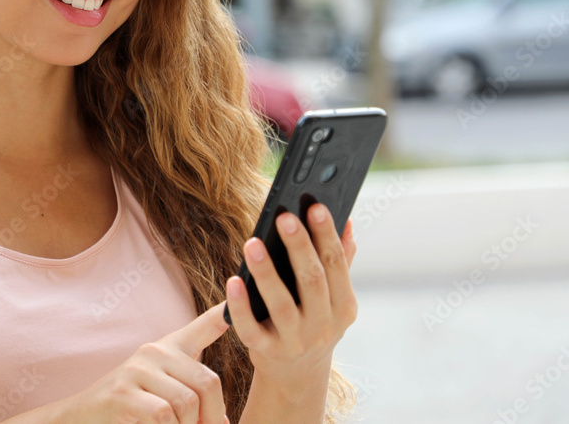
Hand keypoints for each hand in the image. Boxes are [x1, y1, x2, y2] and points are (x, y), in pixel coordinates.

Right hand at [59, 301, 232, 423]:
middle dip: (213, 417)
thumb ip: (192, 398)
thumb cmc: (129, 408)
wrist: (82, 417)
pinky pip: (163, 416)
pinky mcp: (123, 393)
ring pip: (187, 403)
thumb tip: (225, 421)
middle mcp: (154, 351)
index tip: (243, 289)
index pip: (203, 326)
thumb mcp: (162, 393)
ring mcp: (137, 370)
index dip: (224, 314)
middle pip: (207, 382)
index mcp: (167, 349)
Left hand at [225, 205, 358, 397]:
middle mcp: (323, 326)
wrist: (297, 374)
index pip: (336, 265)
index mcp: (344, 307)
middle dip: (299, 247)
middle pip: (312, 281)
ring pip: (281, 304)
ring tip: (252, 243)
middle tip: (284, 217)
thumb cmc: (313, 321)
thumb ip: (340, 261)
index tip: (315, 207)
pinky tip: (233, 280)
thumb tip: (347, 221)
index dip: (326, 235)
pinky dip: (241, 305)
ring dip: (267, 272)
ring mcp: (295, 341)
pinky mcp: (266, 352)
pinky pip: (251, 328)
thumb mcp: (333, 298)